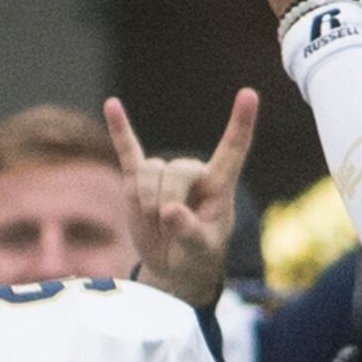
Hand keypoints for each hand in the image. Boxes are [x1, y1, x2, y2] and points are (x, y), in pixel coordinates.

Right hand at [106, 89, 256, 309]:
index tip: (249, 94)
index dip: (241, 123)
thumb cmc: (197, 257)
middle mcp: (193, 173)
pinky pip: (127, 150)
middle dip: (168, 199)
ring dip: (146, 200)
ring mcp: (164, 175)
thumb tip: (171, 211)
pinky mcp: (138, 180)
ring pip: (149, 170)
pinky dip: (119, 129)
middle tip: (169, 225)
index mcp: (219, 186)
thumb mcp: (200, 251)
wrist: (173, 267)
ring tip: (154, 222)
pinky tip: (111, 105)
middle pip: (176, 169)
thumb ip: (189, 232)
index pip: (233, 150)